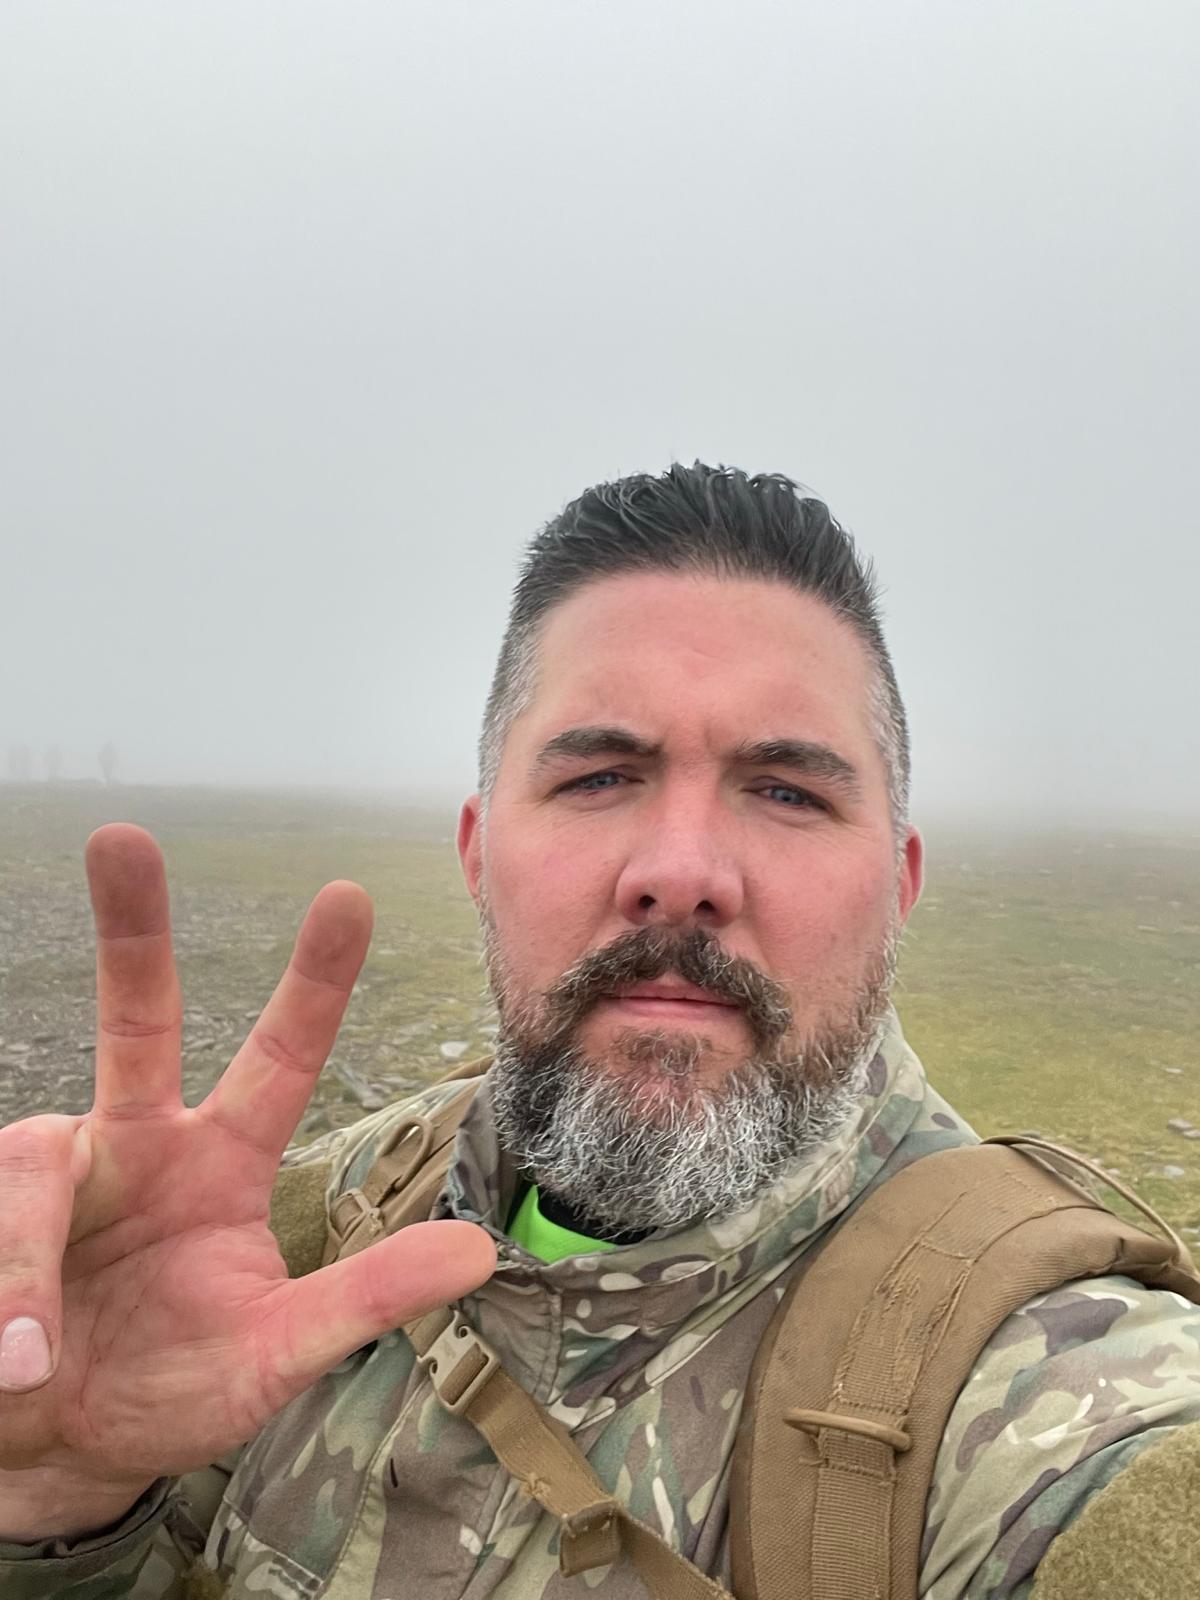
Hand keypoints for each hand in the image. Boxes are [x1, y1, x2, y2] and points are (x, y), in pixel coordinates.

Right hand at [0, 825, 495, 1536]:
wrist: (57, 1454)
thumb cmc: (174, 1390)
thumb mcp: (274, 1355)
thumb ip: (365, 1301)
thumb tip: (481, 1256)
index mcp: (219, 1164)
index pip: (278, 1059)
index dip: (313, 982)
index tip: (349, 896)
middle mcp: (139, 1144)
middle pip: (137, 1018)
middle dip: (131, 929)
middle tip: (123, 839)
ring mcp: (59, 1172)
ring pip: (40, 1158)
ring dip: (24, 1263)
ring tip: (29, 1365)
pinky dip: (0, 1292)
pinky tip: (8, 1363)